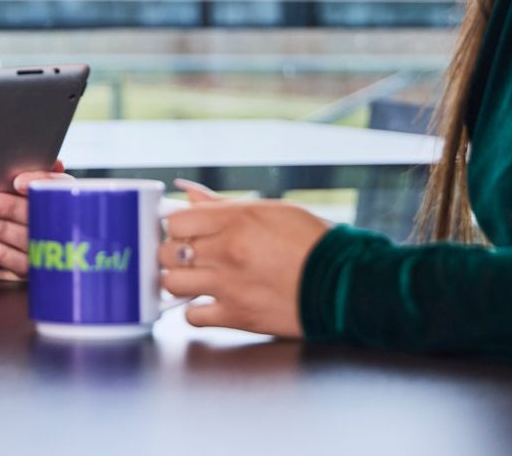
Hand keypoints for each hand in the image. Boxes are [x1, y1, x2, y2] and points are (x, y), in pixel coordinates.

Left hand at [0, 161, 68, 277]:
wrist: (29, 253)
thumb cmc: (31, 208)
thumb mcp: (40, 189)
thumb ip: (44, 176)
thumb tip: (55, 162)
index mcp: (67, 198)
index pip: (60, 186)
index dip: (41, 182)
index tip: (18, 183)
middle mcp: (63, 224)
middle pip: (37, 214)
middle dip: (7, 208)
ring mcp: (52, 252)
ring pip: (25, 239)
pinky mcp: (35, 271)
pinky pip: (17, 263)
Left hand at [158, 180, 329, 336]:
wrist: (343, 283)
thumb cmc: (313, 242)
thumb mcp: (272, 210)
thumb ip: (223, 205)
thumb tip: (189, 193)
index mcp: (236, 220)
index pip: (176, 221)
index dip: (178, 226)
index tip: (187, 231)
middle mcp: (227, 252)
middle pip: (168, 252)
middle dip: (173, 253)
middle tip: (190, 255)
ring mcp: (229, 286)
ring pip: (172, 284)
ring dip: (180, 281)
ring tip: (196, 280)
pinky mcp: (237, 316)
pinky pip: (192, 318)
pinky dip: (196, 312)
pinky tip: (209, 303)